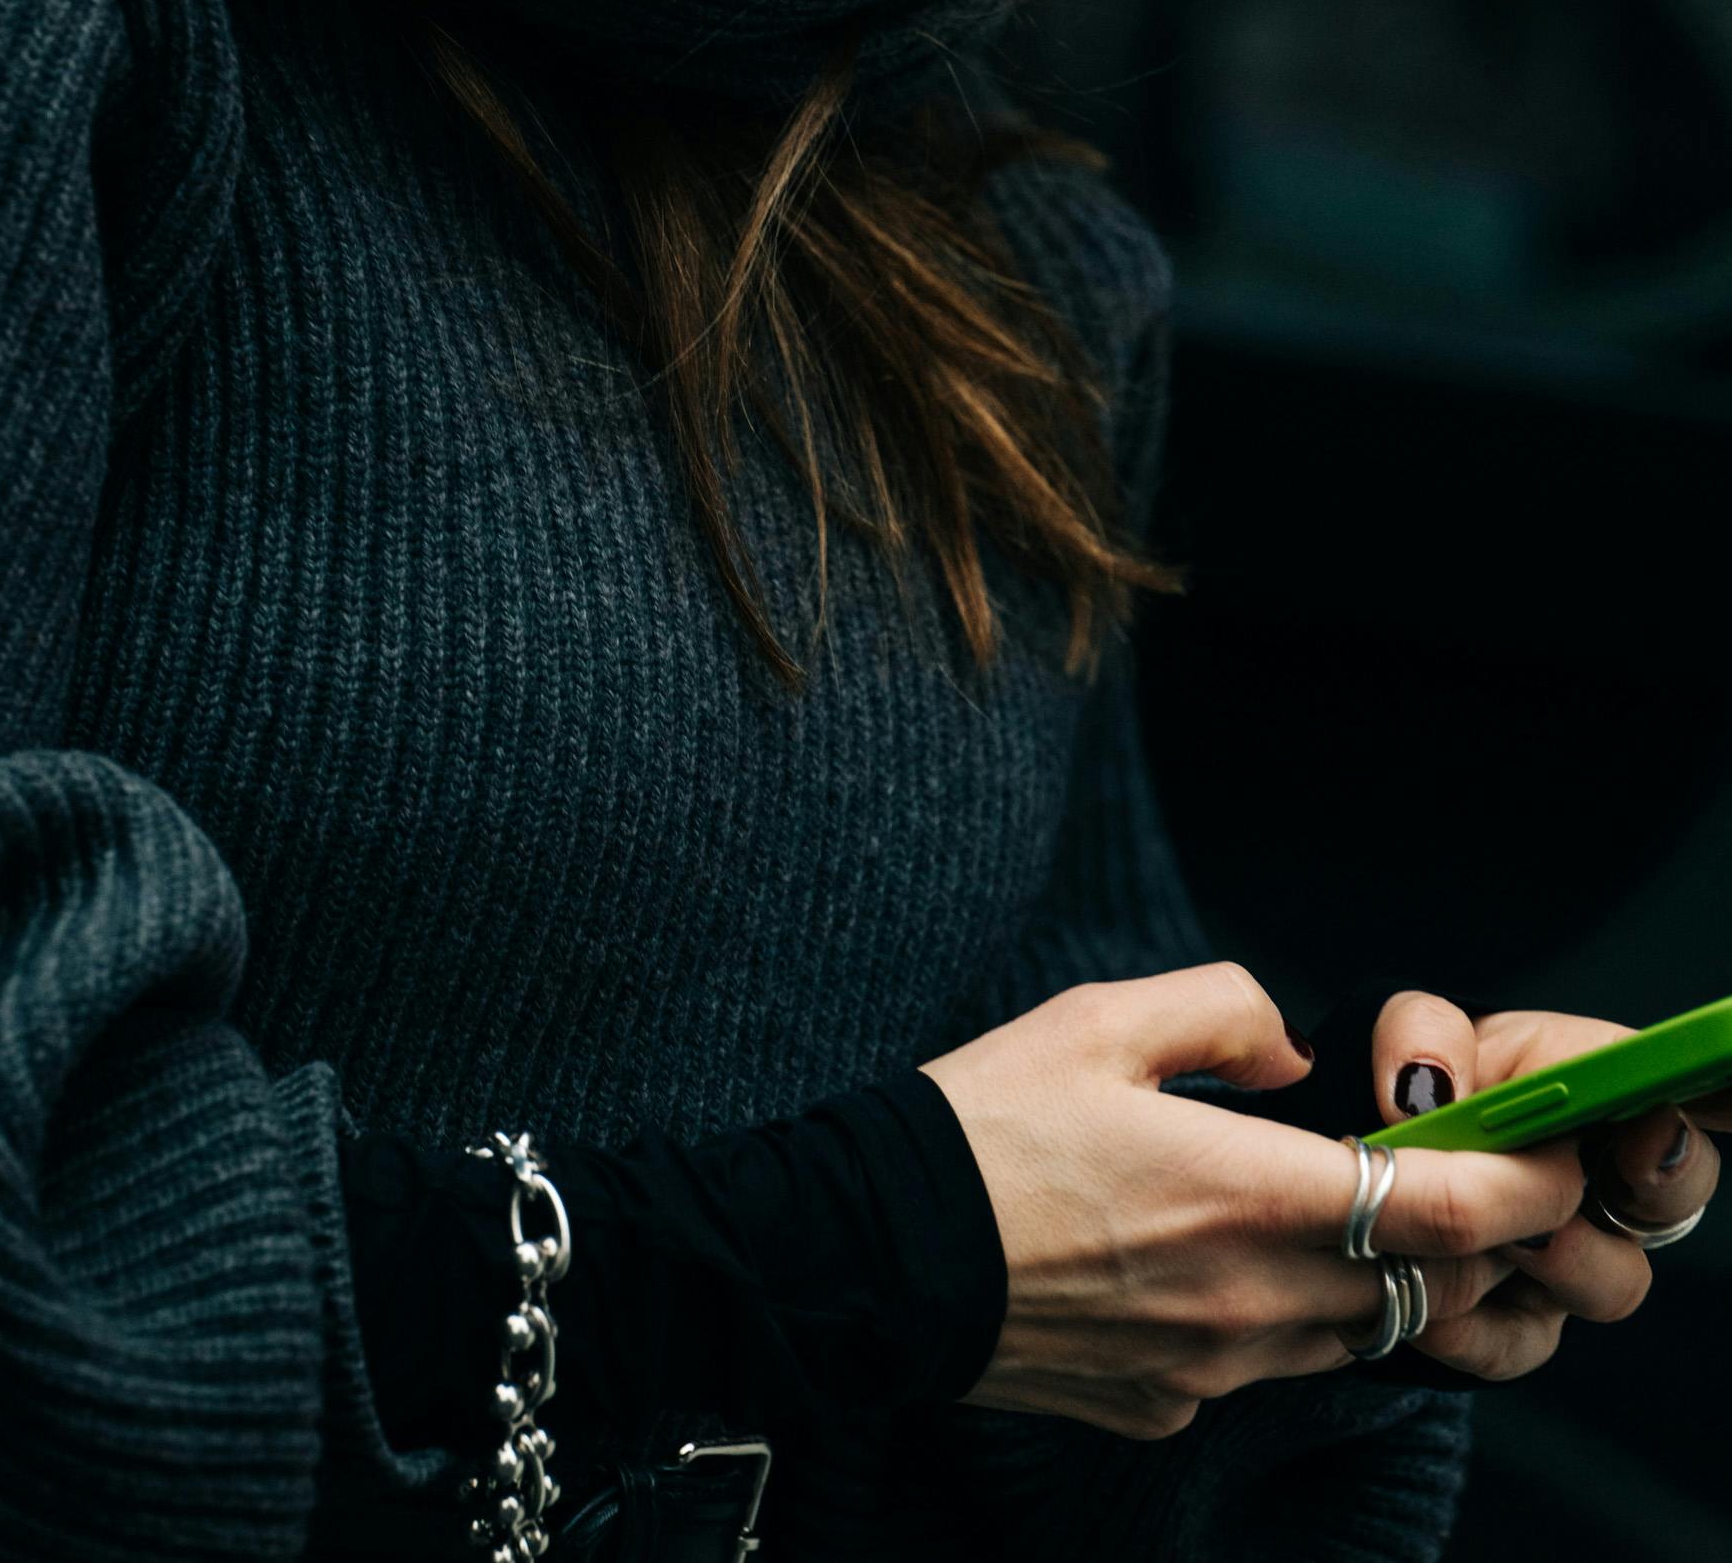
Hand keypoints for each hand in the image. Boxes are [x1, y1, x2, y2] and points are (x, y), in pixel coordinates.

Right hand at [919, 963, 1581, 1441]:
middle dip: (1466, 1241)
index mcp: (1246, 1191)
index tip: (1544, 1159)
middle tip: (1456, 1177)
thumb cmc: (982, 1124)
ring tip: (1354, 1215)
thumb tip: (1294, 1053)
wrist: (870, 1255)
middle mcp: (1249, 1298)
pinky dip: (1291, 1319)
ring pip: (1358, 1338)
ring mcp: (1211, 1366)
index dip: (1520, 1188)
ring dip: (1385, 1284)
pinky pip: (1271, 1366)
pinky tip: (1234, 1262)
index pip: (1442, 1213)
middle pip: (1425, 1291)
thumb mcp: (1101, 1017)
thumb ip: (1226, 1011)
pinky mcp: (1166, 1404)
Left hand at [1368, 992, 1727, 1380]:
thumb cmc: (1413, 1089)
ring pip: (1613, 1281)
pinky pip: (1524, 1342)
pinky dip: (1470, 1322)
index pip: (1682, 1088)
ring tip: (1481, 1232)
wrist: (1368, 1177)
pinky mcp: (1527, 1325)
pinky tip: (1423, 1293)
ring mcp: (1576, 1256)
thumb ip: (1423, 1033)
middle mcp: (1605, 1175)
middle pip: (1676, 1194)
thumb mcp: (1406, 1035)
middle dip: (1648, 1187)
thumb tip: (1428, 1087)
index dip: (1707, 1102)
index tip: (1658, 1127)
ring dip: (1555, 1257)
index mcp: (1591, 1086)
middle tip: (1581, 1179)